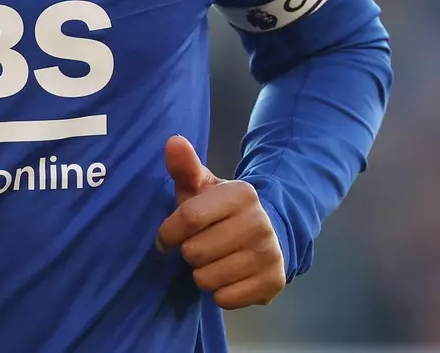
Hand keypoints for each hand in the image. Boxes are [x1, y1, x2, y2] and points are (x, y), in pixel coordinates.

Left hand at [154, 135, 284, 308]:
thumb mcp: (202, 187)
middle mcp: (260, 222)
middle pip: (194, 251)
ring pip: (206, 279)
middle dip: (189, 252)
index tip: (166, 237)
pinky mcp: (274, 283)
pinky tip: (228, 276)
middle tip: (200, 245)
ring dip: (202, 273)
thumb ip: (185, 167)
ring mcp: (270, 254)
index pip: (188, 217)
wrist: (267, 235)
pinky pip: (224, 299)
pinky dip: (219, 292)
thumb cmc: (220, 211)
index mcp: (241, 194)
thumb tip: (172, 140)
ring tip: (213, 260)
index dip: (168, 232)